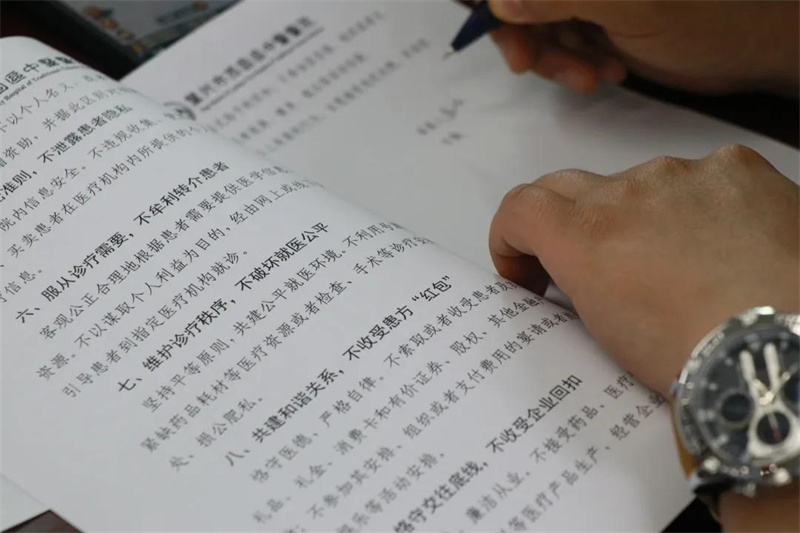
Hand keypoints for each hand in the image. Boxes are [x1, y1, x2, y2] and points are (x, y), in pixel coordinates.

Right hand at [487, 0, 798, 94]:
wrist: (743, 47)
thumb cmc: (703, 16)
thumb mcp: (628, 3)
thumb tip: (500, 2)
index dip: (493, 5)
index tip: (503, 35)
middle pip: (516, 2)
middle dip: (525, 35)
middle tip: (532, 66)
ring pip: (534, 26)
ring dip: (553, 58)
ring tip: (591, 75)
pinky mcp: (593, 20)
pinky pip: (557, 44)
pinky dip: (571, 64)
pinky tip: (604, 71)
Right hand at [488, 144, 798, 396]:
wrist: (788, 348)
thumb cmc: (700, 357)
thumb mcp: (610, 332)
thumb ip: (582, 282)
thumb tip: (582, 269)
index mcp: (586, 235)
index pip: (519, 208)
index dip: (510, 239)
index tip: (527, 271)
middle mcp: (628, 190)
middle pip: (568, 186)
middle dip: (564, 223)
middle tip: (588, 268)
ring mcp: (685, 173)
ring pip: (638, 186)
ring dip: (641, 218)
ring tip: (681, 269)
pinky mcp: (738, 169)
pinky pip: (699, 178)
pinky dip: (699, 207)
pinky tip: (727, 246)